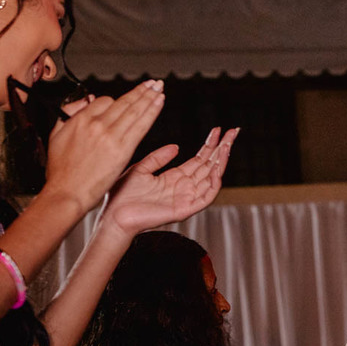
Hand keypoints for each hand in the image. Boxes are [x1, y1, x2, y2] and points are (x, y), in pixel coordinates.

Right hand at [43, 80, 166, 211]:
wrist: (67, 193)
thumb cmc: (62, 172)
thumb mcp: (55, 136)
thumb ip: (69, 115)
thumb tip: (85, 102)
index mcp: (80, 120)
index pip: (105, 101)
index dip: (117, 101)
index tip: (127, 101)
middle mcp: (96, 125)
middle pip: (123, 102)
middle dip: (141, 91)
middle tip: (152, 83)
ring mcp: (111, 136)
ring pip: (134, 110)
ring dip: (149, 97)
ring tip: (159, 88)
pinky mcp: (122, 149)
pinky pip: (141, 125)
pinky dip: (152, 111)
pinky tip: (159, 103)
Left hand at [104, 127, 237, 237]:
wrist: (113, 216)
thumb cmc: (121, 196)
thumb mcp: (141, 168)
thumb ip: (159, 157)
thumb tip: (177, 146)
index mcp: (174, 178)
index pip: (199, 159)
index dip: (210, 145)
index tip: (217, 130)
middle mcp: (183, 188)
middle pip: (209, 166)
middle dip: (222, 149)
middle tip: (233, 132)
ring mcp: (185, 199)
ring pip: (211, 179)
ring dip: (221, 162)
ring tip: (227, 145)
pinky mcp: (183, 210)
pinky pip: (205, 197)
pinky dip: (214, 184)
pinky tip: (217, 168)